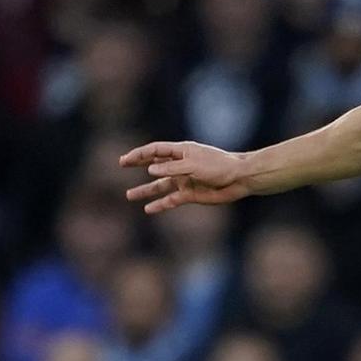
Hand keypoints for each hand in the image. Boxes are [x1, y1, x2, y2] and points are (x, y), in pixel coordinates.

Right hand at [120, 140, 250, 214]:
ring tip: (129, 195)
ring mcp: (185, 180)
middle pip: (154, 165)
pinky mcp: (191, 194)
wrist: (239, 179)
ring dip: (145, 190)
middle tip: (122, 165)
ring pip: (160, 185)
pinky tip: (148, 209)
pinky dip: (160, 204)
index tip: (125, 160)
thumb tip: (149, 171)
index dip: (139, 154)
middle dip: (138, 165)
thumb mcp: (193, 165)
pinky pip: (171, 200)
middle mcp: (180, 165)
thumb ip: (172, 168)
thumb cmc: (219, 166)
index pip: (155, 151)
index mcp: (181, 151)